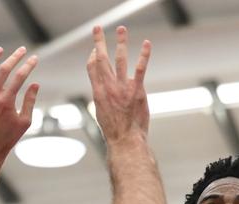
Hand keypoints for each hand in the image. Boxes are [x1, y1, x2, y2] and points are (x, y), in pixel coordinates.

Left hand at [0, 46, 38, 163]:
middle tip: (22, 49)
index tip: (35, 58)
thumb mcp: (25, 122)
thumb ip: (30, 101)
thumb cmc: (9, 137)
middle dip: (14, 57)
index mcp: (7, 102)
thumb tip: (35, 84)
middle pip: (3, 70)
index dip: (28, 66)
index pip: (19, 78)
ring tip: (0, 50)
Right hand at [87, 25, 150, 143]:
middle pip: (102, 59)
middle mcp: (108, 87)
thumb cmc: (115, 131)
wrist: (125, 140)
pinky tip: (146, 44)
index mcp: (98, 92)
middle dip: (99, 42)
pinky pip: (140, 68)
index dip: (93, 56)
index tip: (95, 49)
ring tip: (121, 29)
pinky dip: (143, 55)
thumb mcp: (102, 112)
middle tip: (97, 29)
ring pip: (120, 59)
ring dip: (120, 42)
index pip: (92, 68)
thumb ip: (103, 98)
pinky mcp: (137, 90)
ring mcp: (123, 88)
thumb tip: (104, 94)